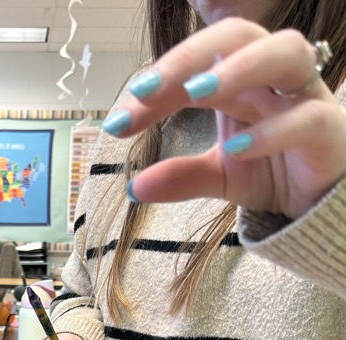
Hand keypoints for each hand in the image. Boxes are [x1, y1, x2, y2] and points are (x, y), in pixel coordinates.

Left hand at [103, 18, 345, 218]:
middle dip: (188, 57)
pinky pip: (307, 117)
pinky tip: (235, 148)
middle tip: (144, 89)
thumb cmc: (272, 169)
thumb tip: (134, 187)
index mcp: (241, 80)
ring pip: (284, 52)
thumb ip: (180, 177)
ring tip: (195, 92)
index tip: (117, 122)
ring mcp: (306, 97)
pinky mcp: (329, 131)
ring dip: (238, 67)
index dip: (156, 85)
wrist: (319, 202)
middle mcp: (272, 78)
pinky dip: (272, 130)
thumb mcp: (219, 176)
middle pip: (238, 36)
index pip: (196, 64)